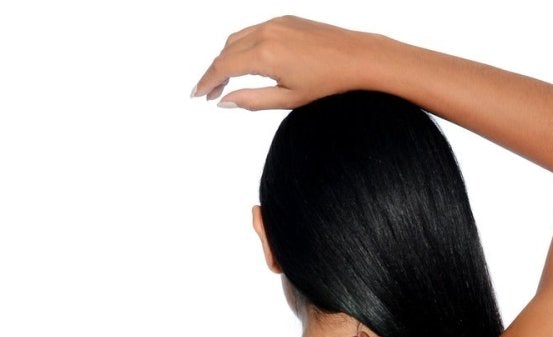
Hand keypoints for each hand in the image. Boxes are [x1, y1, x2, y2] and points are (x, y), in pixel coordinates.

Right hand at [189, 16, 379, 109]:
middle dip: (213, 73)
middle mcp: (265, 33)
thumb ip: (251, 101)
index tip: (197, 95)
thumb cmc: (326, 82)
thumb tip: (224, 101)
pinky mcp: (283, 20)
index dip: (206, 82)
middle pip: (226, 51)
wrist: (355, 57)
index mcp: (265, 55)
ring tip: (223, 82)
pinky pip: (253, 32)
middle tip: (207, 93)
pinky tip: (243, 64)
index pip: (223, 67)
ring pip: (237, 39)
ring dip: (226, 59)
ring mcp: (274, 23)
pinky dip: (241, 47)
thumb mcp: (286, 99)